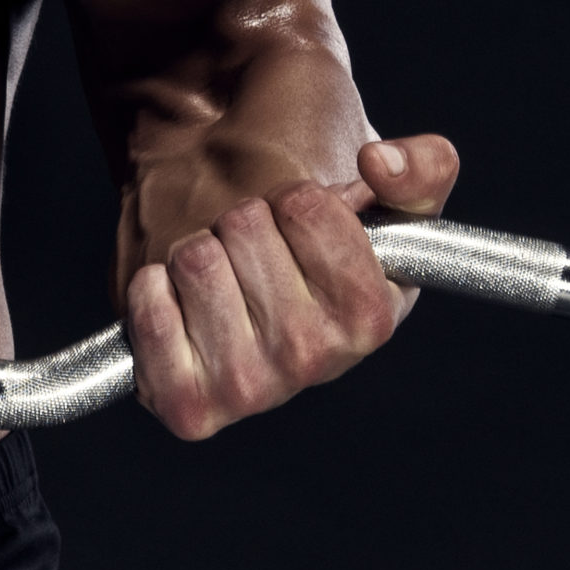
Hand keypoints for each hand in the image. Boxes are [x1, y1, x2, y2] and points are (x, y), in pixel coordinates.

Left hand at [126, 133, 459, 440]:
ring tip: (219, 276)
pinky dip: (150, 287)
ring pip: (195, 259)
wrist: (231, 289)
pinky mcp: (187, 405)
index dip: (293, 198)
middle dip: (239, 219)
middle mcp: (318, 363)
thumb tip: (383, 164)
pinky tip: (177, 303)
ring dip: (194, 249)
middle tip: (251, 251)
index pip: (308, 207)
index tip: (298, 222)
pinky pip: (150, 308)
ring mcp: (251, 390)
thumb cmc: (305, 242)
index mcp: (373, 317)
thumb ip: (420, 170)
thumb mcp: (381, 203)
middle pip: (243, 225)